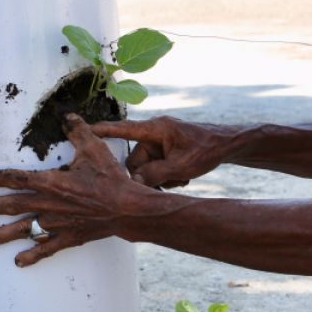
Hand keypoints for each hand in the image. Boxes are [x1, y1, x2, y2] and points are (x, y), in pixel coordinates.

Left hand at [0, 114, 149, 266]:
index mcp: (52, 182)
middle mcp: (50, 204)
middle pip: (12, 205)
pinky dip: (32, 255)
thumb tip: (67, 116)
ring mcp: (57, 224)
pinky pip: (46, 248)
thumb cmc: (111, 178)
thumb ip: (77, 131)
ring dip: (2, 234)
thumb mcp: (94, 148)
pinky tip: (18, 261)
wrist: (128, 208)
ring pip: (24, 230)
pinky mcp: (68, 237)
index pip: (17, 178)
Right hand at [90, 116, 233, 188]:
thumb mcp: (181, 166)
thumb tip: (134, 182)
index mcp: (155, 129)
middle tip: (166, 182)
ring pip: (146, 167)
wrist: (228, 144)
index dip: (102, 131)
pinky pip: (156, 166)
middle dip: (147, 174)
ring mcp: (161, 142)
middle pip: (135, 159)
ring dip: (160, 177)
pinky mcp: (166, 150)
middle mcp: (154, 134)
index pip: (122, 129)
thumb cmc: (207, 148)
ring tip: (180, 179)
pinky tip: (182, 177)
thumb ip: (155, 174)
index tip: (84, 130)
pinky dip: (166, 175)